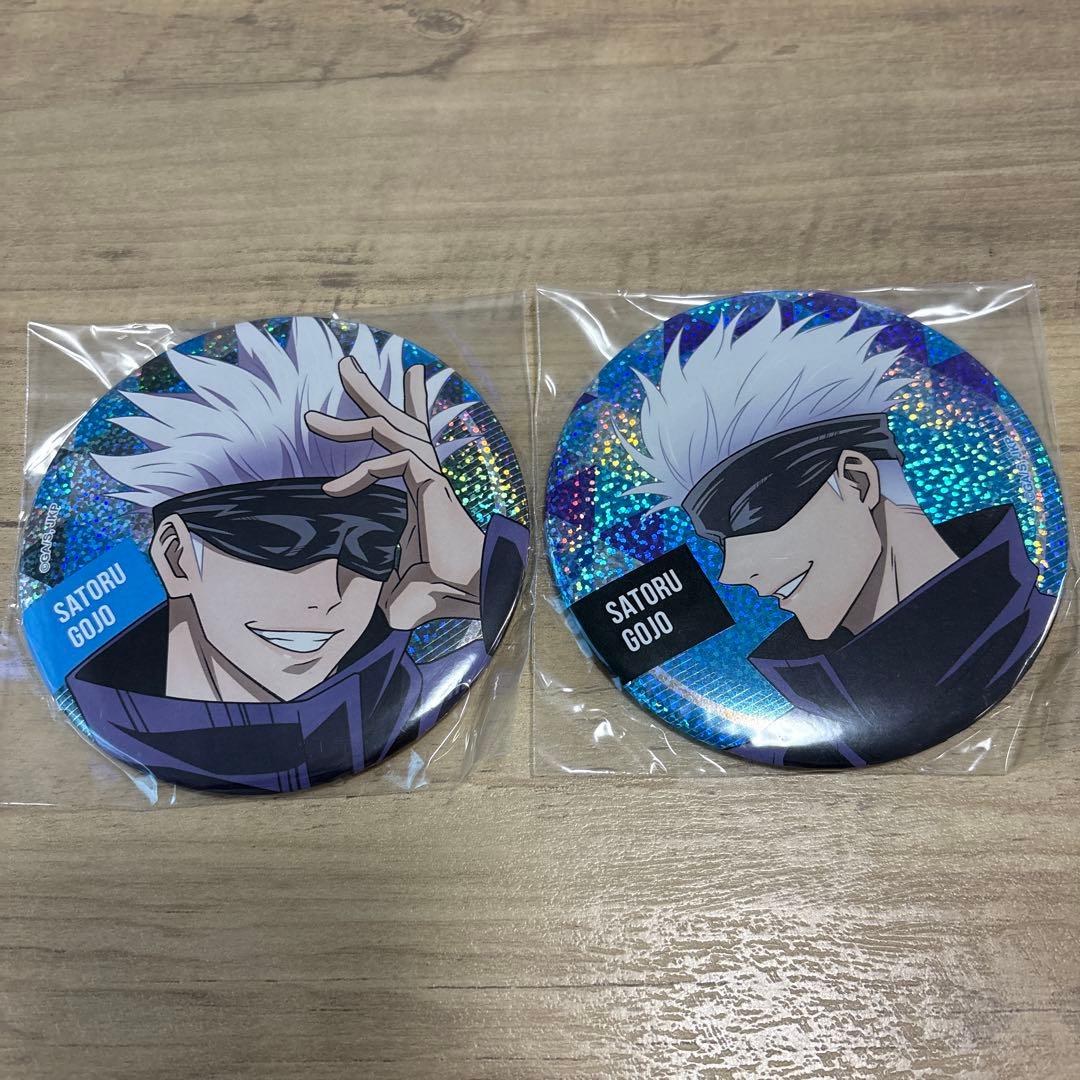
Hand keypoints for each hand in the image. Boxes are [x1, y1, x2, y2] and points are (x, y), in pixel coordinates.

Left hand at [305, 356, 484, 629]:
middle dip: (368, 393)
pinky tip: (335, 490)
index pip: (396, 453)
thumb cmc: (441, 589)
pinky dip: (362, 470)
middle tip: (345, 365)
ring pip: (392, 425)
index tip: (337, 472)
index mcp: (419, 492)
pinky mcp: (430, 482)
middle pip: (395, 422)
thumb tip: (365, 605)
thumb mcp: (397, 586)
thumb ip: (380, 586)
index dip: (368, 448)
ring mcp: (428, 475)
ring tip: (338, 374)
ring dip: (363, 401)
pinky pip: (394, 459)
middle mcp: (424, 476)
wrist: (471, 591)